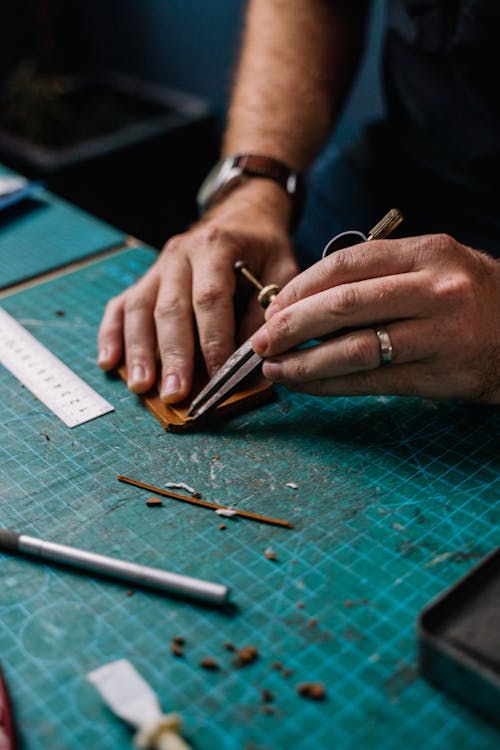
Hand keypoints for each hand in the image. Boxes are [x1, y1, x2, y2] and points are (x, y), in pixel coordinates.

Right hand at [97, 180, 298, 401]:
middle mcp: (179, 254)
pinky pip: (121, 306)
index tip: (220, 376)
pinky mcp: (145, 279)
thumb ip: (269, 308)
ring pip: (139, 310)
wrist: (241, 214)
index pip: (210, 298)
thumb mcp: (282, 268)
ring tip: (142, 387)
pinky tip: (109, 362)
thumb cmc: (262, 247)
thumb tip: (255, 352)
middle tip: (175, 394)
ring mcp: (157, 267)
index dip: (214, 340)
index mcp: (215, 247)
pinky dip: (112, 334)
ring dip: (139, 351)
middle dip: (173, 356)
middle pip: (170, 309)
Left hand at [252, 234, 499, 403]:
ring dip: (304, 360)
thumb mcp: (433, 270)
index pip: (346, 263)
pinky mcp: (439, 373)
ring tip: (275, 369)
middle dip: (291, 324)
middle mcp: (435, 288)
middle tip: (261, 342)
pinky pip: (371, 380)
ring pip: (354, 347)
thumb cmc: (468, 301)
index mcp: (427, 253)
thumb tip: (304, 304)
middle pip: (343, 304)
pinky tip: (306, 385)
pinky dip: (330, 383)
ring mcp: (439, 332)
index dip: (300, 287)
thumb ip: (379, 277)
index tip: (273, 306)